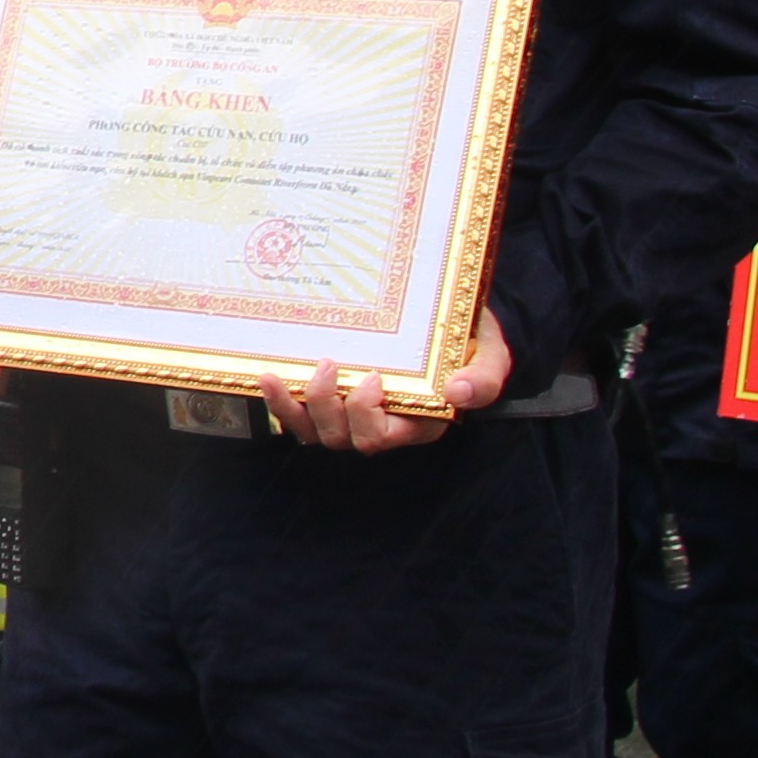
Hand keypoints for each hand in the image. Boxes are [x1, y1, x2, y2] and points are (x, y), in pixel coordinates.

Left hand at [268, 308, 512, 454]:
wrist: (448, 319)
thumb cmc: (470, 341)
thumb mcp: (491, 356)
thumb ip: (484, 378)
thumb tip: (460, 392)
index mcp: (418, 423)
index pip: (383, 438)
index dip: (369, 416)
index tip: (374, 379)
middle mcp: (381, 425)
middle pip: (343, 438)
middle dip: (330, 407)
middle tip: (332, 365)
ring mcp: (350, 415)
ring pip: (313, 433)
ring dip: (293, 408)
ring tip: (280, 376)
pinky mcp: (328, 399)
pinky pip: (296, 416)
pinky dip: (279, 402)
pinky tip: (266, 377)